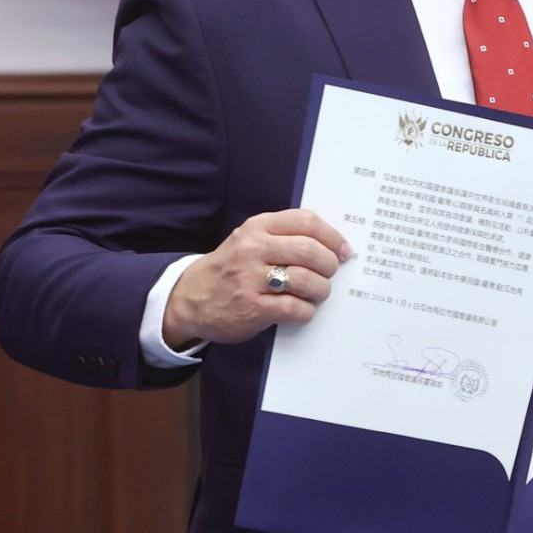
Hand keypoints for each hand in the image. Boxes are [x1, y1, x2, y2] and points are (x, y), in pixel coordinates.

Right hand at [163, 209, 354, 346]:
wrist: (189, 298)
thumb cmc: (229, 268)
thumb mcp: (249, 239)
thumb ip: (283, 236)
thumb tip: (332, 244)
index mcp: (257, 228)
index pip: (306, 221)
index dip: (332, 236)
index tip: (343, 250)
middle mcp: (253, 249)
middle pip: (311, 251)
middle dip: (329, 265)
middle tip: (329, 274)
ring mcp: (251, 279)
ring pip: (307, 280)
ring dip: (321, 290)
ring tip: (317, 293)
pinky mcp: (252, 308)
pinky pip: (295, 308)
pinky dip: (306, 311)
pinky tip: (302, 310)